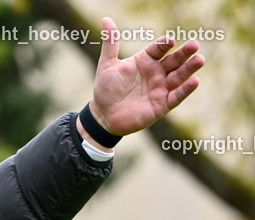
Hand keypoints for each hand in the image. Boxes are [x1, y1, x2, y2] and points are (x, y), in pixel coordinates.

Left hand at [90, 17, 204, 135]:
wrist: (103, 115)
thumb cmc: (106, 89)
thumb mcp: (107, 65)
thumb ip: (110, 43)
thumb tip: (106, 19)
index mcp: (145, 60)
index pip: (159, 48)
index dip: (164, 44)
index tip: (170, 40)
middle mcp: (157, 72)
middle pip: (174, 60)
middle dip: (184, 53)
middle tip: (194, 45)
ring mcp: (161, 88)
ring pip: (179, 76)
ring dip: (189, 69)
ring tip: (199, 59)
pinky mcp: (162, 105)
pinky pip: (176, 96)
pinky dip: (185, 90)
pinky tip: (194, 81)